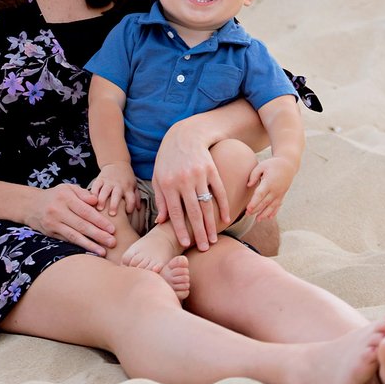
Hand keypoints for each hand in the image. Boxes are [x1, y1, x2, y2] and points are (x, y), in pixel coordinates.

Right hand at [26, 184, 116, 254]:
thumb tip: (96, 201)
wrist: (31, 204)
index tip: (112, 228)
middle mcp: (58, 210)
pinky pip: (67, 240)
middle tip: (112, 242)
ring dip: (90, 245)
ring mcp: (53, 223)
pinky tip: (89, 251)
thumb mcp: (68, 188)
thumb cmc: (56, 195)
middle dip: (98, 235)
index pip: (85, 211)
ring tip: (103, 252)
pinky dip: (79, 246)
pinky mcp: (50, 233)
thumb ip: (83, 193)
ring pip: (74, 236)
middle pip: (81, 225)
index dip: (99, 220)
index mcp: (66, 197)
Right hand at [89, 163, 140, 215]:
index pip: (131, 198)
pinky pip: (96, 186)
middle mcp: (119, 185)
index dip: (130, 206)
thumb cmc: (126, 178)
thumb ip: (136, 197)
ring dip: (102, 199)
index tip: (127, 213)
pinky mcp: (100, 178)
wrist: (117, 162)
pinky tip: (91, 199)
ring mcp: (109, 181)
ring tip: (99, 208)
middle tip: (112, 214)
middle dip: (114, 204)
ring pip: (105, 191)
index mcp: (128, 188)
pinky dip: (93, 192)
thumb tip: (138, 209)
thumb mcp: (134, 185)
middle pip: (117, 195)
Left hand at [152, 123, 230, 250]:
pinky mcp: (211, 170)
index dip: (181, 230)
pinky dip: (224, 206)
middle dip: (199, 233)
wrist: (184, 135)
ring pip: (207, 205)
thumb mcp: (158, 177)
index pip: (176, 212)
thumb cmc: (167, 159)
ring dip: (211, 224)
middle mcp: (183, 180)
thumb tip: (161, 222)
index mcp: (168, 184)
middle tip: (205, 248)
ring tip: (214, 239)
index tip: (187, 244)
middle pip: (193, 212)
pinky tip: (226, 219)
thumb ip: (160, 199)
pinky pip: (219, 191)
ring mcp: (199, 175)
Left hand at [247, 157, 295, 220]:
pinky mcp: (282, 195)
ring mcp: (280, 194)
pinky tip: (269, 218)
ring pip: (271, 206)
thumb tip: (249, 185)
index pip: (260, 195)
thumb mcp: (262, 166)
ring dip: (264, 214)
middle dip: (256, 210)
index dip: (254, 203)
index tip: (248, 209)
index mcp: (269, 182)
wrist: (288, 165)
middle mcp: (275, 190)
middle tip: (247, 214)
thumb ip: (254, 175)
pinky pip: (278, 206)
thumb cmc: (273, 164)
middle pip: (264, 202)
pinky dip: (273, 212)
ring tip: (257, 220)